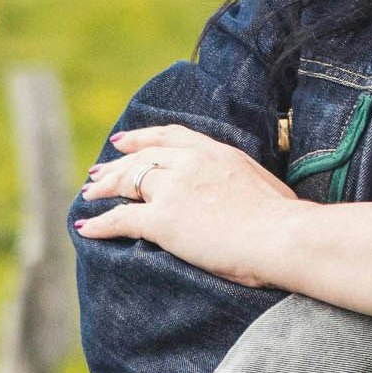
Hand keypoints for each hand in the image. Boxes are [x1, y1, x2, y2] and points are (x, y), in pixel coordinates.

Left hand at [74, 124, 309, 286]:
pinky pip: (121, 218)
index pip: (170, 136)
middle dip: (116, 165)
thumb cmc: (286, 219)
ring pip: (127, 182)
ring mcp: (174, 189)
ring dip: (104, 189)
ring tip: (88, 196)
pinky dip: (99, 223)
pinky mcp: (163, 220)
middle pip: (142, 157)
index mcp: (216, 152)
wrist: (283, 236)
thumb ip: (244, 181)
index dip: (142, 137)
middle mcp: (190, 163)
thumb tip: (249, 195)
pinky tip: (85, 228)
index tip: (123, 141)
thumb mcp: (264, 184)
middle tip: (97, 174)